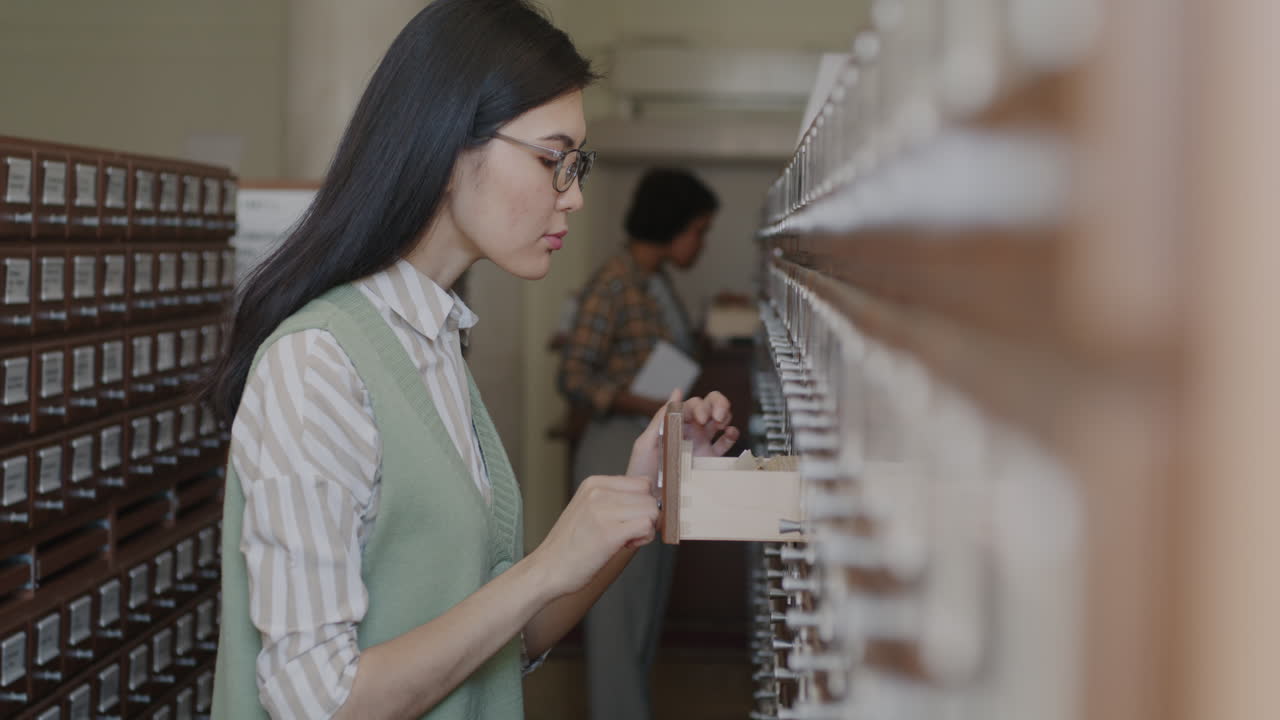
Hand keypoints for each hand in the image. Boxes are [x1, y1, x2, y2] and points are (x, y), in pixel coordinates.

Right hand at [531, 474, 658, 596]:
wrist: (547, 570)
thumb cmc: (571, 545)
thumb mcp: (589, 509)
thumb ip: (616, 499)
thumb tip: (652, 500)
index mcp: (594, 483)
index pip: (642, 482)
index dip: (643, 503)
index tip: (628, 519)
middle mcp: (598, 492)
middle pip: (650, 496)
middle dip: (646, 517)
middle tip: (627, 533)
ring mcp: (602, 511)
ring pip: (652, 510)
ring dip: (646, 529)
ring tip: (625, 540)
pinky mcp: (608, 533)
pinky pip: (647, 526)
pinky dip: (644, 539)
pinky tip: (625, 546)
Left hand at [625, 389, 740, 481]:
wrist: (648, 503)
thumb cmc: (641, 473)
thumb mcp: (646, 443)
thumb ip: (661, 418)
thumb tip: (676, 392)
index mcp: (674, 425)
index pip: (693, 404)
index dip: (701, 405)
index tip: (701, 418)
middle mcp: (689, 432)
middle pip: (710, 407)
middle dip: (718, 404)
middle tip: (717, 417)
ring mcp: (700, 446)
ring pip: (720, 421)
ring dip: (726, 416)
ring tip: (723, 425)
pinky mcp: (709, 462)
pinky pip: (725, 444)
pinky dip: (732, 435)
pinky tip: (730, 435)